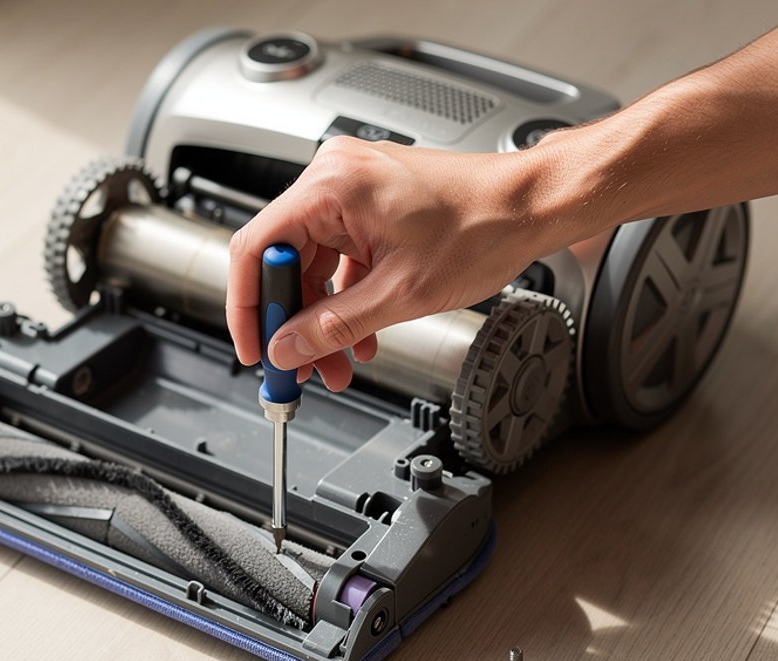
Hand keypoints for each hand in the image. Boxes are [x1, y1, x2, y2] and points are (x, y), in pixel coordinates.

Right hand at [226, 136, 571, 390]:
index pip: (255, 248)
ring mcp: (350, 187)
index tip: (256, 347)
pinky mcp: (368, 202)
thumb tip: (288, 348)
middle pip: (283, 261)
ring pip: (311, 264)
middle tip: (299, 367)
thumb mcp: (399, 294)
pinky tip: (359, 333)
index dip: (247, 307)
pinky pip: (337, 256)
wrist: (529, 205)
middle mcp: (333, 177)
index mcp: (331, 185)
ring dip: (321, 317)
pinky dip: (344, 296)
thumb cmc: (483, 226)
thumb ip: (333, 326)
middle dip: (293, 322)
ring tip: (336, 362)